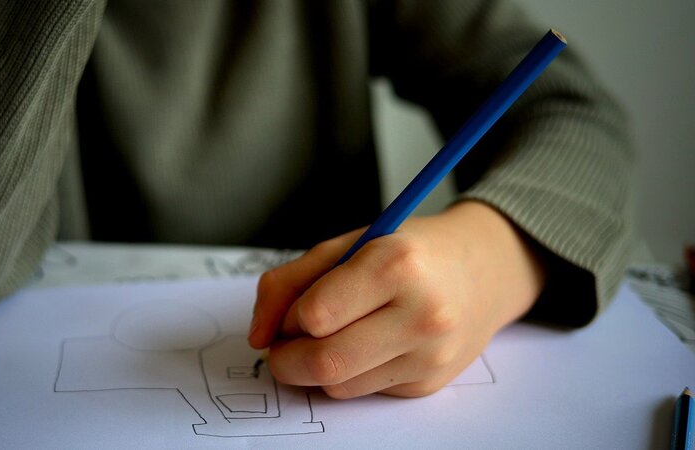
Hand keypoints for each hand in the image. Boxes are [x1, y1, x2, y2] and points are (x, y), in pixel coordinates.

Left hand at [247, 200, 545, 397]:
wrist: (483, 270)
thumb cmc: (408, 251)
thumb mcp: (347, 244)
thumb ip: (289, 281)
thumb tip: (257, 335)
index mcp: (396, 264)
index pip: (315, 315)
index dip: (291, 317)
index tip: (295, 311)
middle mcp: (421, 314)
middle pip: (324, 363)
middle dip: (287, 360)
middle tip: (285, 345)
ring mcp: (430, 355)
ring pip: (338, 385)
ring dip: (318, 367)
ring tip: (336, 335)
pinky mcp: (429, 384)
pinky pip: (363, 392)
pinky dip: (351, 373)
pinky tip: (371, 344)